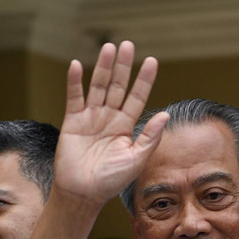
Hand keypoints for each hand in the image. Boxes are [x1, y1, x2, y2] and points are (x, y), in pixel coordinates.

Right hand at [53, 41, 167, 205]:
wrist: (83, 194)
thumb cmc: (111, 181)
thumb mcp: (136, 160)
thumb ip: (150, 137)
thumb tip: (165, 115)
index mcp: (126, 126)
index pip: (137, 97)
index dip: (144, 80)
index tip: (151, 61)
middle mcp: (109, 118)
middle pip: (117, 86)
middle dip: (122, 66)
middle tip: (127, 44)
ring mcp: (91, 118)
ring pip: (98, 87)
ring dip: (102, 67)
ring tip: (108, 47)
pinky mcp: (73, 122)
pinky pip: (74, 98)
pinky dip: (74, 82)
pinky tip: (76, 66)